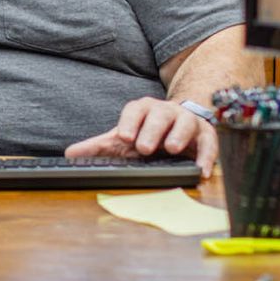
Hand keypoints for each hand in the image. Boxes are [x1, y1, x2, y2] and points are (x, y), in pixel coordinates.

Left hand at [66, 98, 217, 175]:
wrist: (177, 124)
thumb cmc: (146, 132)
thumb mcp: (122, 139)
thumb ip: (98, 146)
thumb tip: (70, 154)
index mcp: (144, 110)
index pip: (135, 110)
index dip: (129, 122)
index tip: (122, 136)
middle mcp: (166, 112)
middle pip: (160, 115)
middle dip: (152, 130)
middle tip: (144, 147)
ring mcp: (186, 121)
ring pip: (185, 123)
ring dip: (179, 135)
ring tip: (172, 148)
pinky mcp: (205, 135)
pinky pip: (209, 143)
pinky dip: (206, 156)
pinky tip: (201, 171)